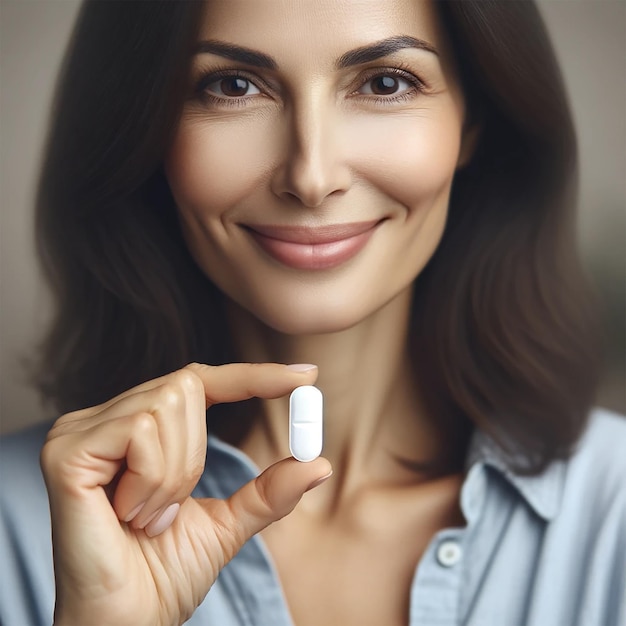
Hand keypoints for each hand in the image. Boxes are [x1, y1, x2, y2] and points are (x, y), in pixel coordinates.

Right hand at [40, 362, 331, 625]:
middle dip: (198, 454)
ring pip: (167, 406)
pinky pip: (140, 432)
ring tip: (147, 518)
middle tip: (171, 509)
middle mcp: (106, 419)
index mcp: (138, 429)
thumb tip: (319, 463)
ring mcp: (80, 431)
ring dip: (175, 474)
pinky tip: (127, 516)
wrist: (127, 625)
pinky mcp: (67, 453)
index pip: (201, 380)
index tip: (306, 376)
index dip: (253, 375)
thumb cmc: (164, 575)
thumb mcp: (229, 522)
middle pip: (186, 385)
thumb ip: (269, 489)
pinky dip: (153, 480)